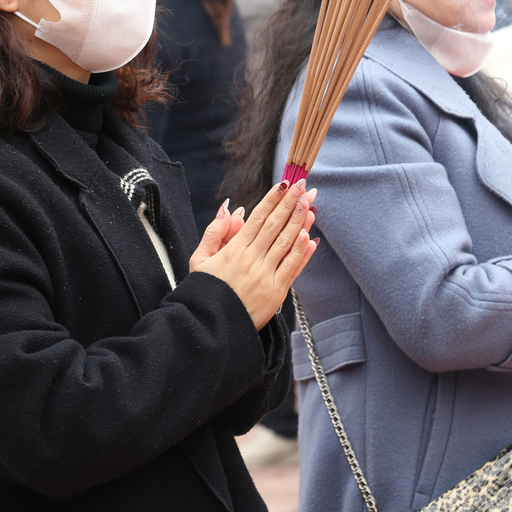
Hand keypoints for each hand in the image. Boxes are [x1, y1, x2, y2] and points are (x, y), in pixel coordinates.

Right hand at [189, 180, 318, 328]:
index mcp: (234, 250)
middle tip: (304, 186)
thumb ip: (214, 233)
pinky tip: (310, 237)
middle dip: (291, 204)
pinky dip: (302, 252)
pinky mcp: (276, 293)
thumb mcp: (200, 260)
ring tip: (310, 205)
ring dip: (301, 222)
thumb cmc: (205, 293)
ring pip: (287, 244)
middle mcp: (252, 260)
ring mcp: (266, 276)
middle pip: (276, 226)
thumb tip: (230, 210)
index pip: (258, 218)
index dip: (272, 199)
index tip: (285, 184)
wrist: (211, 327)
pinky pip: (293, 268)